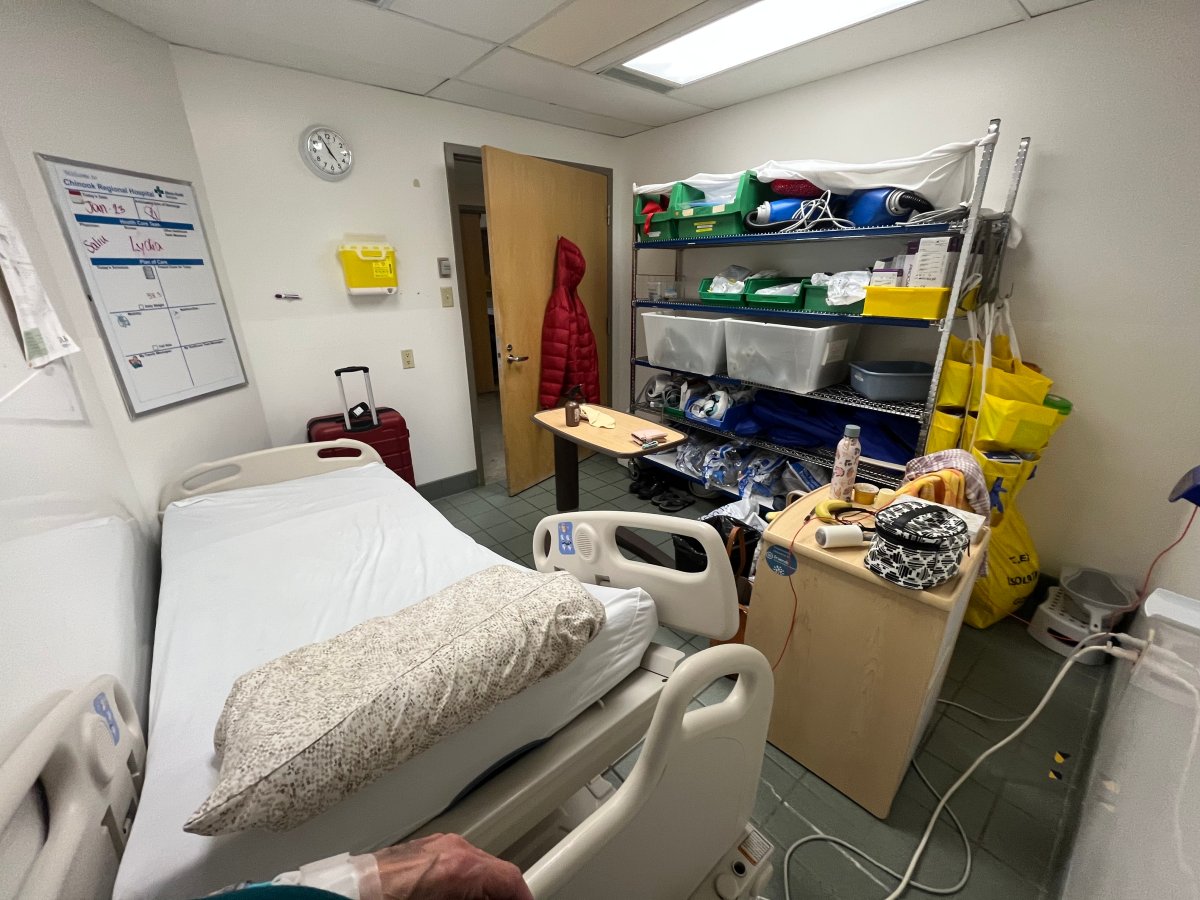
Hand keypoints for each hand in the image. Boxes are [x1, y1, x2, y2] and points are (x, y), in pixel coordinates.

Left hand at [369, 833, 532, 899]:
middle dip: (499, 897)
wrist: (349, 897)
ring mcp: (437, 845)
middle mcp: (453, 849)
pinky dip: (462, 883)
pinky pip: (456, 864)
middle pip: (496, 873)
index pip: (512, 880)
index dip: (524, 898)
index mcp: (463, 867)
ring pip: (476, 868)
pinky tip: (451, 898)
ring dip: (480, 891)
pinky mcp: (423, 849)